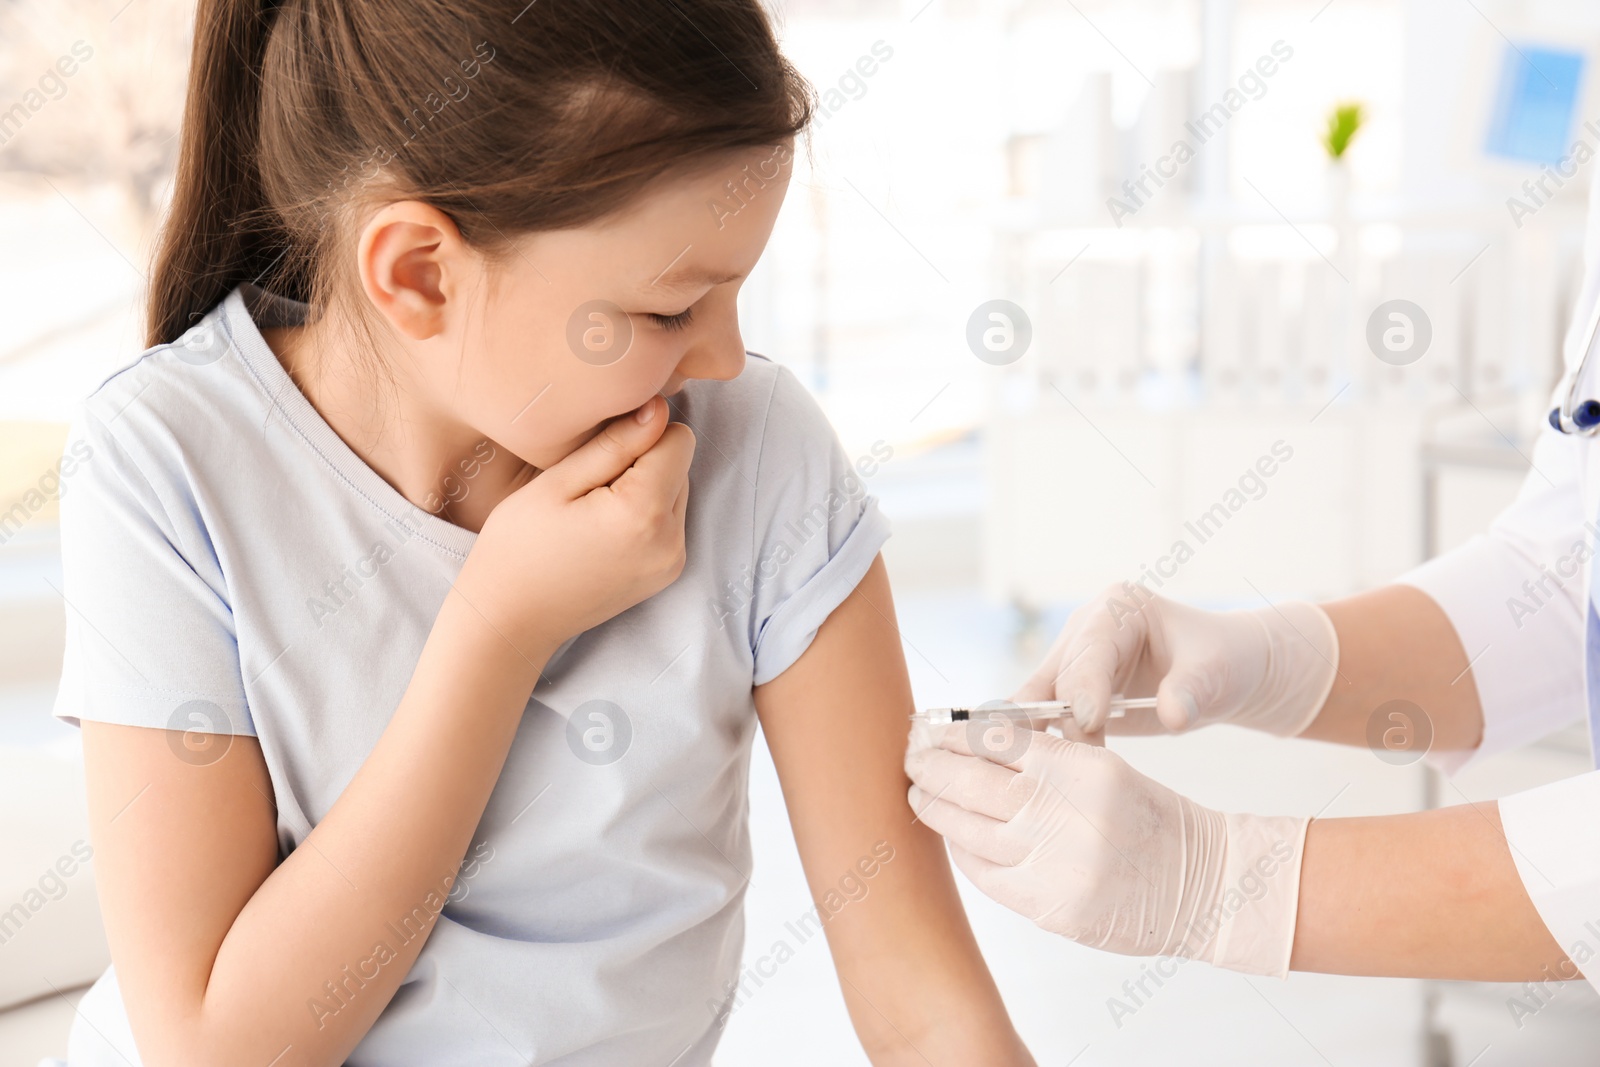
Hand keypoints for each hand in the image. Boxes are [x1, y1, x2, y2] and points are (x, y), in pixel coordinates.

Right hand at [459, 395, 694, 655]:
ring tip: (594, 507)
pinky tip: (604, 527)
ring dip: (646, 486)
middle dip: (644, 461)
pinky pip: (670, 520)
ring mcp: (673, 561)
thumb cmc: (519, 547)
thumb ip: (615, 443)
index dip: (641, 431)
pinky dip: (645, 513)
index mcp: (642, 513)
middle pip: (681, 464)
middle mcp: (670, 541)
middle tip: (590, 483)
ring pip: (678, 490)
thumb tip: (660, 409)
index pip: (678, 439)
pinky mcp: (668, 572)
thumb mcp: (557, 482)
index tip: (602, 449)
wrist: (511, 618)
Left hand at [906, 725, 1307, 976]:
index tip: (932, 728)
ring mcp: (1052, 864)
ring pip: (966, 829)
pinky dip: (962, 851)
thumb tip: (975, 742)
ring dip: (934, 808)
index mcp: (1079, 767)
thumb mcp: (1106, 768)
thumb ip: (1046, 759)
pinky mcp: (1048, 907)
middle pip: (969, 782)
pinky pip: (984, 874)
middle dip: (931, 766)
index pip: (996, 740)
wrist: (1203, 885)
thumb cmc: (1151, 819)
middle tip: (910, 756)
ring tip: (918, 792)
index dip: (954, 733)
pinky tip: (952, 837)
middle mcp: (1062, 813)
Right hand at [1014, 585, 1338, 735]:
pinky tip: (1037, 766)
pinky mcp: (1073, 692)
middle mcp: (1086, 629)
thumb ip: (1193, 689)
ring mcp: (1075, 660)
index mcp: (1118, 607)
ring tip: (1040, 765)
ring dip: (1038, 731)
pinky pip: (1045, 717)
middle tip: (1062, 755)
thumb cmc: (1223, 660)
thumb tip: (1172, 715)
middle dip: (1058, 715)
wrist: (1224, 672)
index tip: (1089, 722)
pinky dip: (1040, 740)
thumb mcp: (1217, 670)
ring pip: (1039, 696)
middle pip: (1055, 672)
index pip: (1091, 647)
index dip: (1085, 685)